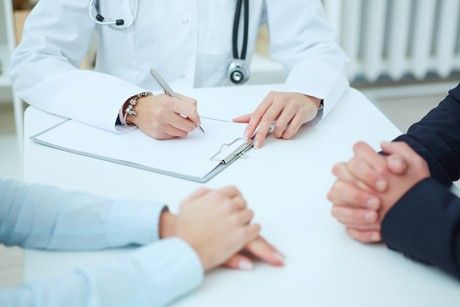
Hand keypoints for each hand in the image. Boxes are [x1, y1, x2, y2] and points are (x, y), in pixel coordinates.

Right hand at [128, 94, 200, 139]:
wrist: (139, 109)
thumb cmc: (157, 103)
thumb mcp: (172, 96)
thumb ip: (187, 102)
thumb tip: (197, 115)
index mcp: (169, 102)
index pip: (191, 111)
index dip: (196, 117)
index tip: (197, 119)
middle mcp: (163, 114)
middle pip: (188, 125)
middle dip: (191, 125)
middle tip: (188, 122)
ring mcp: (160, 125)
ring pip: (183, 133)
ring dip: (182, 129)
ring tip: (176, 123)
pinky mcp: (158, 134)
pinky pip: (174, 137)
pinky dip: (174, 133)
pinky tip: (168, 126)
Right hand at [160, 186, 279, 271]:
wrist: (186, 251)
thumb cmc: (184, 232)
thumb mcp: (186, 204)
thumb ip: (199, 194)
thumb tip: (207, 192)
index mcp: (216, 197)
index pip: (234, 191)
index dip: (234, 198)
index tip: (234, 202)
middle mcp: (227, 206)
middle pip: (243, 202)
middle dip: (239, 209)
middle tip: (235, 217)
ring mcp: (235, 220)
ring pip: (250, 214)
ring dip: (246, 220)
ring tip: (239, 226)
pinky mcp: (242, 235)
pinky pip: (256, 228)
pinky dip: (253, 231)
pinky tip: (247, 234)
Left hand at [233, 91, 320, 148]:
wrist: (307, 99)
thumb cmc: (285, 104)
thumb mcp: (269, 106)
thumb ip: (254, 114)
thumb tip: (237, 120)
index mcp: (271, 97)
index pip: (258, 112)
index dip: (251, 125)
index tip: (247, 135)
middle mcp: (281, 99)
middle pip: (267, 118)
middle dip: (261, 133)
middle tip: (258, 143)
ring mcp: (293, 105)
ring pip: (280, 124)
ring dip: (277, 133)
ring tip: (278, 134)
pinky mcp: (302, 112)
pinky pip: (292, 128)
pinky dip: (287, 134)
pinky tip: (286, 133)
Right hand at [327, 141, 429, 242]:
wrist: (418, 210)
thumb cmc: (411, 187)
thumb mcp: (415, 166)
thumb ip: (401, 153)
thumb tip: (383, 145)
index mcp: (363, 163)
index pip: (354, 157)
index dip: (366, 168)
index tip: (384, 181)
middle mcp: (349, 178)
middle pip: (339, 177)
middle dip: (357, 191)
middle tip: (378, 201)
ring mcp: (345, 199)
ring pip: (335, 201)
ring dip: (355, 211)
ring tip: (375, 216)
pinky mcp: (348, 218)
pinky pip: (345, 224)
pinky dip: (361, 229)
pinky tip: (378, 231)